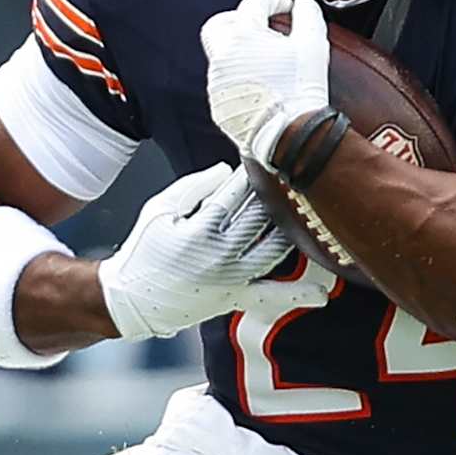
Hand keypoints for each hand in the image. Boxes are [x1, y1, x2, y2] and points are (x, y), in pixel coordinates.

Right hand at [96, 162, 286, 341]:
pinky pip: (272, 296)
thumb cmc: (144, 251)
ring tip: (305, 208)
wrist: (133, 301)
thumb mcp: (159, 210)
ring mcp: (233, 278)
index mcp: (201, 229)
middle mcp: (222, 255)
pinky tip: (322, 294)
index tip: (265, 153)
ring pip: (275, 248)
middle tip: (289, 174)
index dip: (252, 171)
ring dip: (292, 228)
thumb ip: (194, 187)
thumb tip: (228, 170)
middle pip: (262, 216)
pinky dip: (298, 295)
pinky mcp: (237, 297)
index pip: (237, 192)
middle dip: (275, 193)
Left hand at [201, 0, 329, 169]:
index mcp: (243, 34)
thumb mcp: (313, 44)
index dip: (274, 1)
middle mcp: (223, 54)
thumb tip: (302, 4)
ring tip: (264, 57)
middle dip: (239, 18)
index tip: (287, 7)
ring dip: (239, 50)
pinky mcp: (218, 102)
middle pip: (220, 23)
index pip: (255, 3)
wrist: (289, 133)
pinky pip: (224, 80)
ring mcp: (218, 80)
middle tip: (260, 24)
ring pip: (221, 53)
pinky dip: (238, 75)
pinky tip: (259, 81)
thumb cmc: (300, 90)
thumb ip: (308, 15)